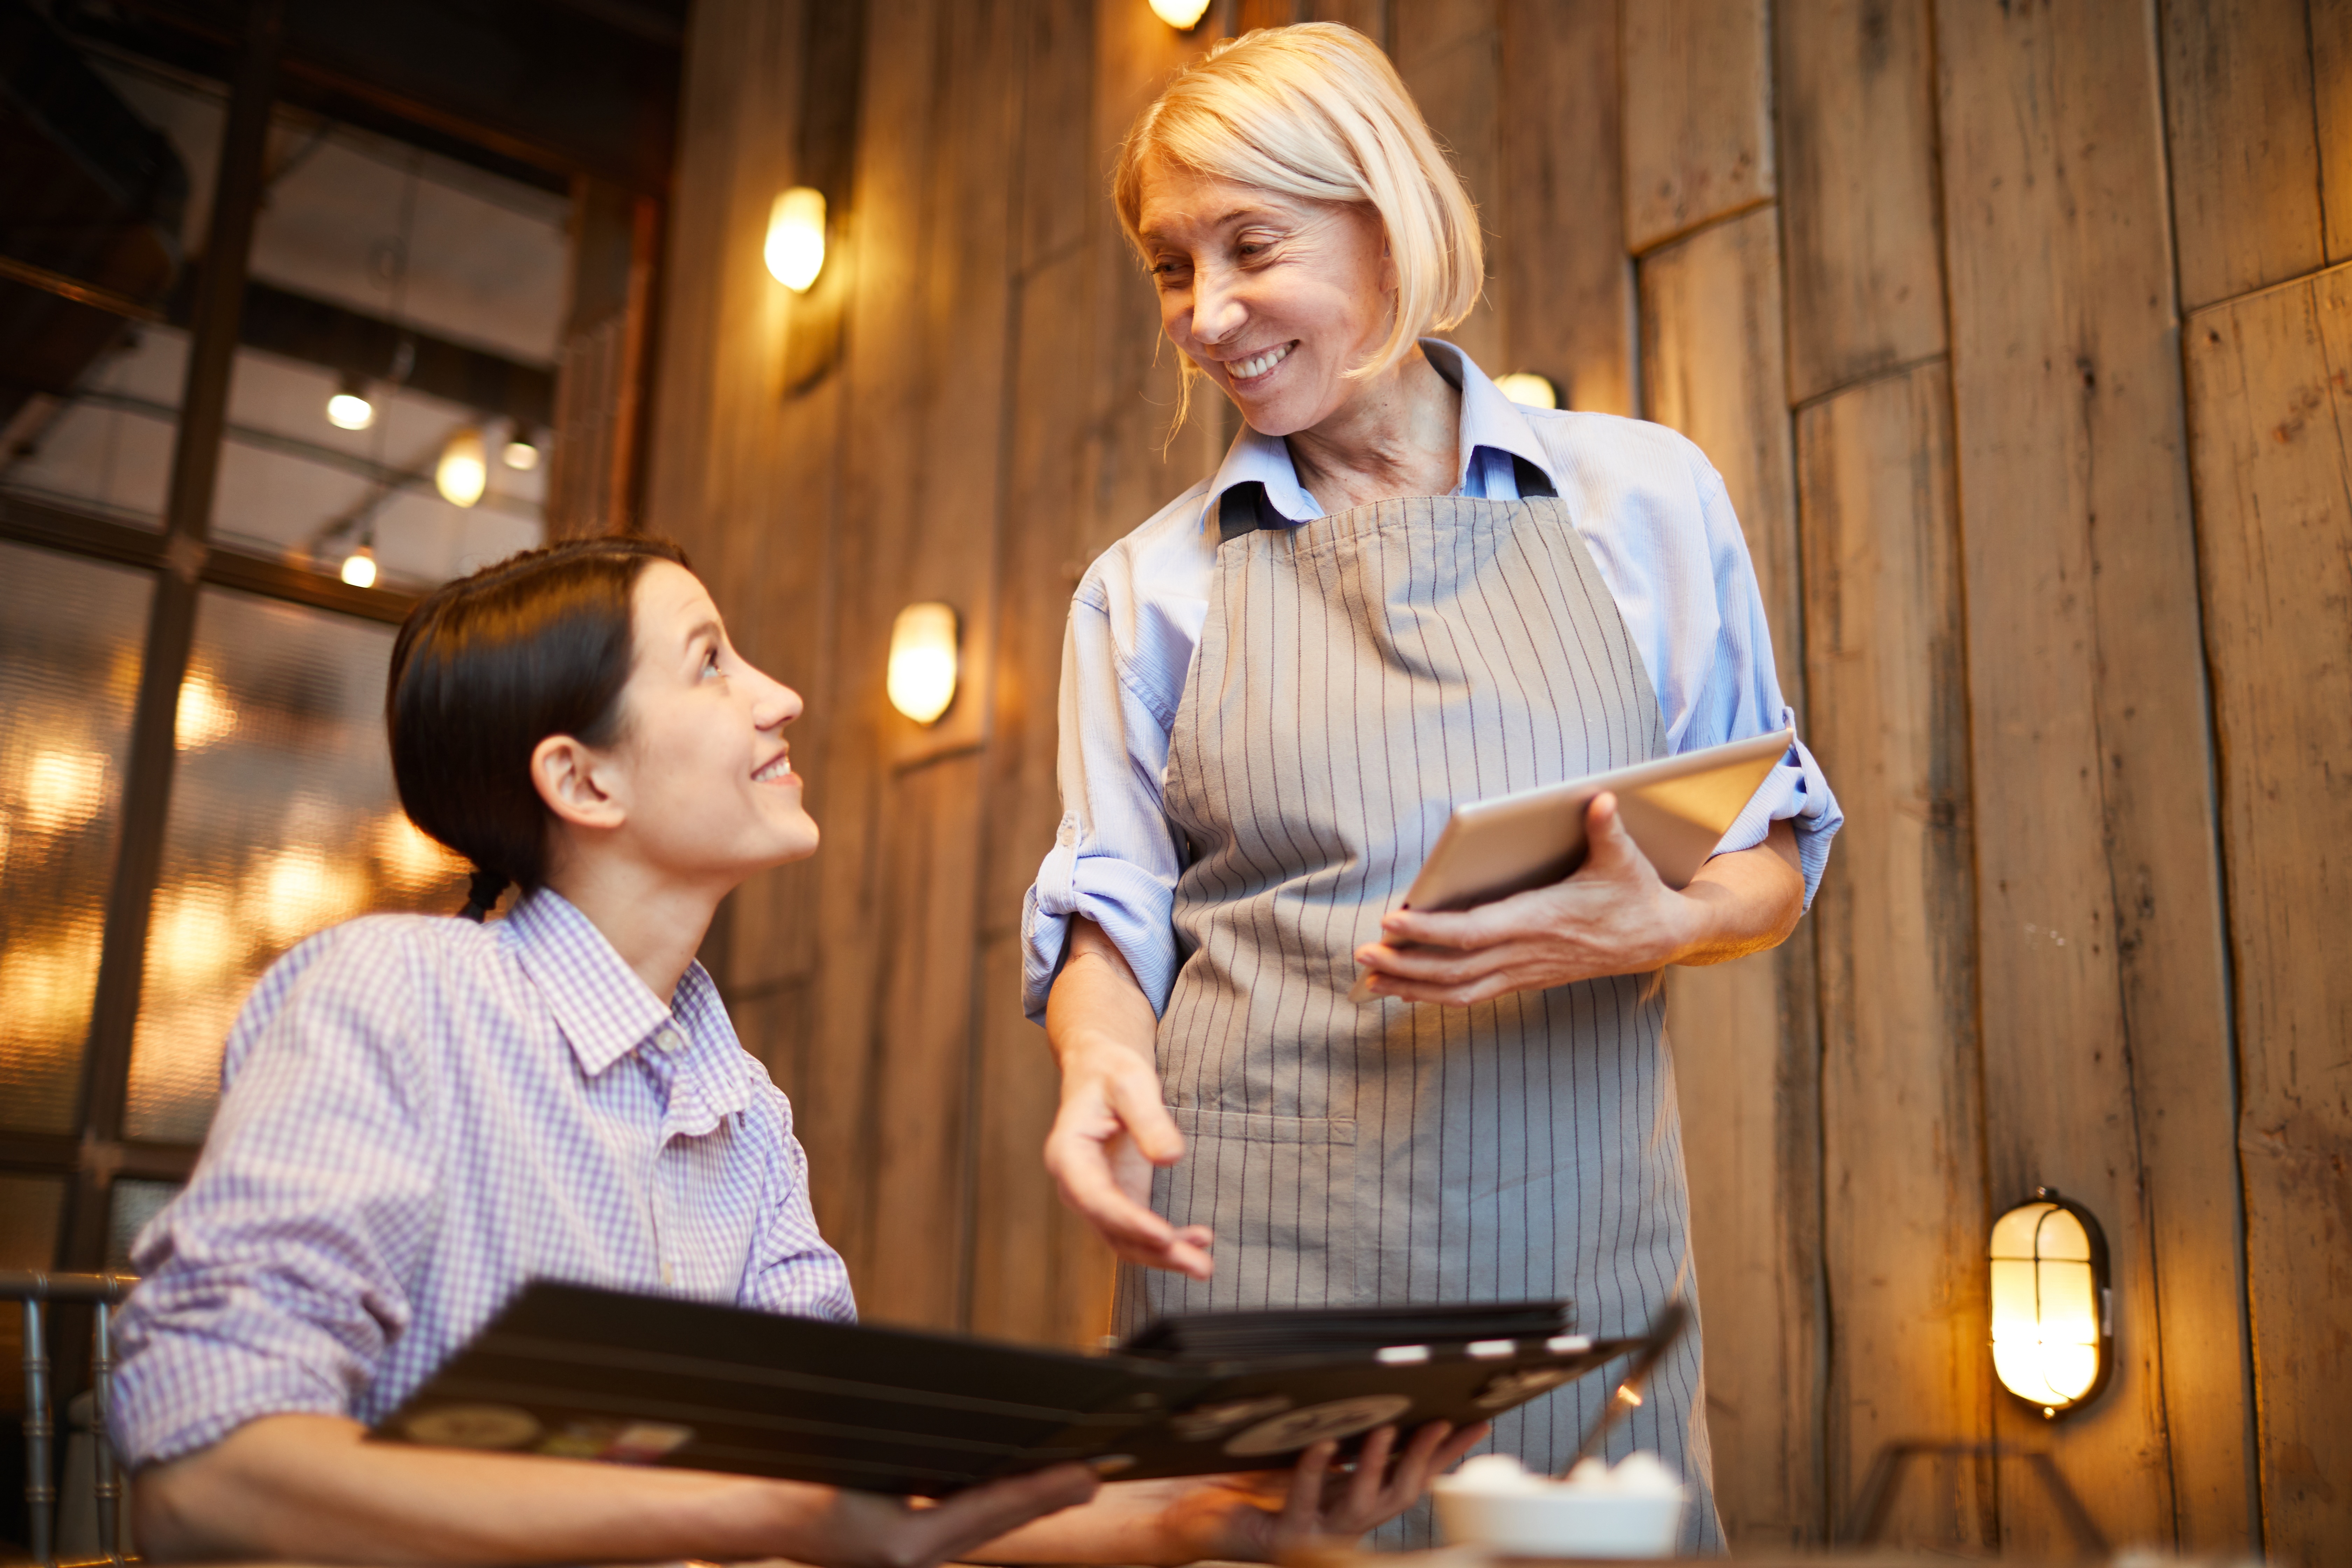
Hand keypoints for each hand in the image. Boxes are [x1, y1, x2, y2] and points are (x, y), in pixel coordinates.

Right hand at [789, 1463, 1101, 1567]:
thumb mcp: (862, 1472)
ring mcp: (906, 1562)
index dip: (1041, 1489)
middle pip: (995, 1524)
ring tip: (1070, 1479)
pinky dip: (990, 1513)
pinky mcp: (899, 1556)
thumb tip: (989, 1459)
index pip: (990, 1511)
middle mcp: (911, 1561)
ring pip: (981, 1531)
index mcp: (903, 1546)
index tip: (1085, 1475)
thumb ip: (920, 1475)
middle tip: (1095, 1474)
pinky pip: (958, 1533)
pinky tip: (1012, 1492)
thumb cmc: (797, 1489)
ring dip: (1024, 1505)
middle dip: (1046, 1497)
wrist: (755, 1522)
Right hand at [1042, 920, 1213, 1279]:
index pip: (1096, 1198)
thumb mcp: (1132, 1083)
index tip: (1164, 1236)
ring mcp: (1096, 1194)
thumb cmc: (1112, 1070)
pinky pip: (1136, 1230)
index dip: (1129, 1221)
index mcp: (1068, 1154)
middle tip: (1199, 1266)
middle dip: (1154, 1251)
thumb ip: (1149, 1119)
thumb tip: (1170, 1157)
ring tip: (1204, 1266)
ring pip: (1124, 1239)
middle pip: (1111, 1229)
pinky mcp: (1118, 1196)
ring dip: (1163, 1256)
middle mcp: (1076, 1182)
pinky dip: (1164, 1242)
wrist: (1102, 1068)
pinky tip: (1197, 1241)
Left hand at [1152, 1422, 1490, 1561]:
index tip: (1477, 1422)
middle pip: (1400, 1494)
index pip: (1411, 1475)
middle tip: (1440, 1421)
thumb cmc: (1242, 1476)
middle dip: (1425, 1458)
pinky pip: (1305, 1501)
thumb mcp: (1301, 1446)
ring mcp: (1317, 1534)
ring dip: (1376, 1464)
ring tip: (1384, 1428)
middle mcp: (1342, 1521)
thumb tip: (1373, 1393)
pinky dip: (1314, 1470)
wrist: (1188, 1512)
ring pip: (1363, 1504)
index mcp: (1353, 1497)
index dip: (1445, 1453)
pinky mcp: (1284, 1537)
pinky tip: (1320, 1443)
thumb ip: (1337, 1432)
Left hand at [1354, 792, 1703, 1005]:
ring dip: (1413, 986)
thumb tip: (1599, 799)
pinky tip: (1406, 991)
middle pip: (1454, 967)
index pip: (1473, 931)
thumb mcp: (1623, 858)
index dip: (1430, 930)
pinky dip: (1436, 995)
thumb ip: (1605, 828)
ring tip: (1370, 981)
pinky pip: (1473, 994)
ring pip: (1459, 989)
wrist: (1658, 939)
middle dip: (1405, 965)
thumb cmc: (1634, 893)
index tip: (1392, 922)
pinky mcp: (1525, 980)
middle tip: (1362, 956)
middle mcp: (1526, 952)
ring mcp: (1525, 972)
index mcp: (1539, 920)